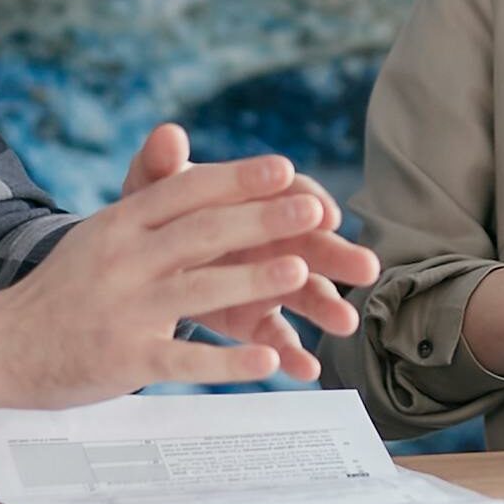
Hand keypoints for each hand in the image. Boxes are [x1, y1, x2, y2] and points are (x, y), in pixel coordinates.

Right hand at [0, 148, 343, 411]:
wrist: (5, 343)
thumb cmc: (66, 286)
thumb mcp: (100, 230)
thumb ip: (147, 194)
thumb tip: (177, 137)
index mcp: (120, 223)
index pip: (185, 191)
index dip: (237, 179)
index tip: (285, 170)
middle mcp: (124, 259)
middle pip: (202, 233)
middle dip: (262, 219)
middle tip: (315, 210)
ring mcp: (126, 309)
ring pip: (199, 290)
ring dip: (254, 280)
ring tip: (302, 272)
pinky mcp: (127, 357)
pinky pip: (186, 358)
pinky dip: (229, 360)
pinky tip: (269, 359)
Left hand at [117, 124, 380, 379]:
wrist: (137, 263)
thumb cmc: (155, 215)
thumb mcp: (151, 190)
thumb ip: (161, 166)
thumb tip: (166, 134)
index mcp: (253, 198)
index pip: (293, 194)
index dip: (309, 202)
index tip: (322, 213)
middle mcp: (271, 238)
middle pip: (314, 244)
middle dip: (339, 256)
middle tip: (366, 268)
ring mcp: (267, 281)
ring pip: (306, 293)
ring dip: (328, 308)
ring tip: (345, 324)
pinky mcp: (254, 318)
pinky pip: (277, 337)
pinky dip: (292, 353)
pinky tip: (306, 370)